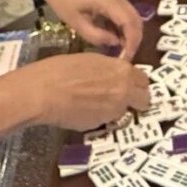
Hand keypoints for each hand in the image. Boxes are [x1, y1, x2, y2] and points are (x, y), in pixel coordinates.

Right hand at [22, 53, 152, 130]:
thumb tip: (113, 76)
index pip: (143, 80)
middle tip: (122, 98)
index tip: (128, 84)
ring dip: (115, 108)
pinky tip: (83, 110)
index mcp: (122, 70)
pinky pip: (106, 120)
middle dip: (136, 99)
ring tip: (94, 103)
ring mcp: (114, 111)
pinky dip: (100, 116)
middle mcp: (124, 91)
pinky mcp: (101, 125)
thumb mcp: (90, 60)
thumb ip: (109, 70)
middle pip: (144, 99)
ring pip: (124, 111)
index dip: (135, 83)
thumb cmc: (60, 69)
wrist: (42, 92)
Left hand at [36, 0, 143, 56]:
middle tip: (125, 58)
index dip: (131, 43)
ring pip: (133, 19)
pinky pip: (125, 16)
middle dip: (134, 41)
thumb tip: (115, 44)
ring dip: (130, 36)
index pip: (130, 24)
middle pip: (136, 21)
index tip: (126, 59)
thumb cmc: (64, 2)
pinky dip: (124, 29)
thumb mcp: (77, 24)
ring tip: (120, 52)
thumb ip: (97, 36)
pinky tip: (115, 41)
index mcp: (110, 1)